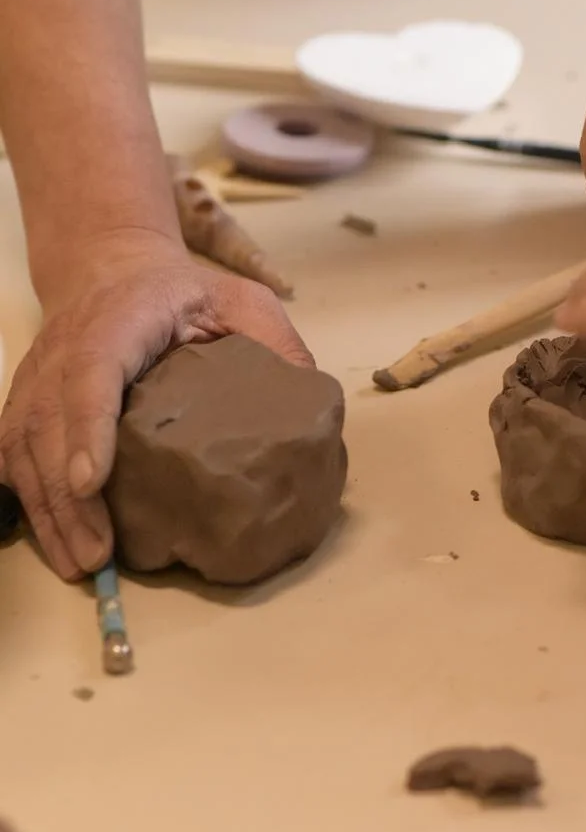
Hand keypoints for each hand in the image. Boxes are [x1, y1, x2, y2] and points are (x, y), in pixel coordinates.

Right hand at [0, 232, 311, 580]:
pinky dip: (28, 500)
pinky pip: (11, 453)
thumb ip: (274, 342)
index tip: (91, 480)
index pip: (93, 369)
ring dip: (47, 509)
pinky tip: (55, 540)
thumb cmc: (182, 293)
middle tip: (98, 553)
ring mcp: (38, 377)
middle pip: (48, 422)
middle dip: (67, 495)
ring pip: (22, 444)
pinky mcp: (27, 402)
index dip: (87, 425)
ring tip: (81, 562)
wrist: (113, 269)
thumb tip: (309, 405)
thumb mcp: (240, 300)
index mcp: (120, 319)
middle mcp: (65, 348)